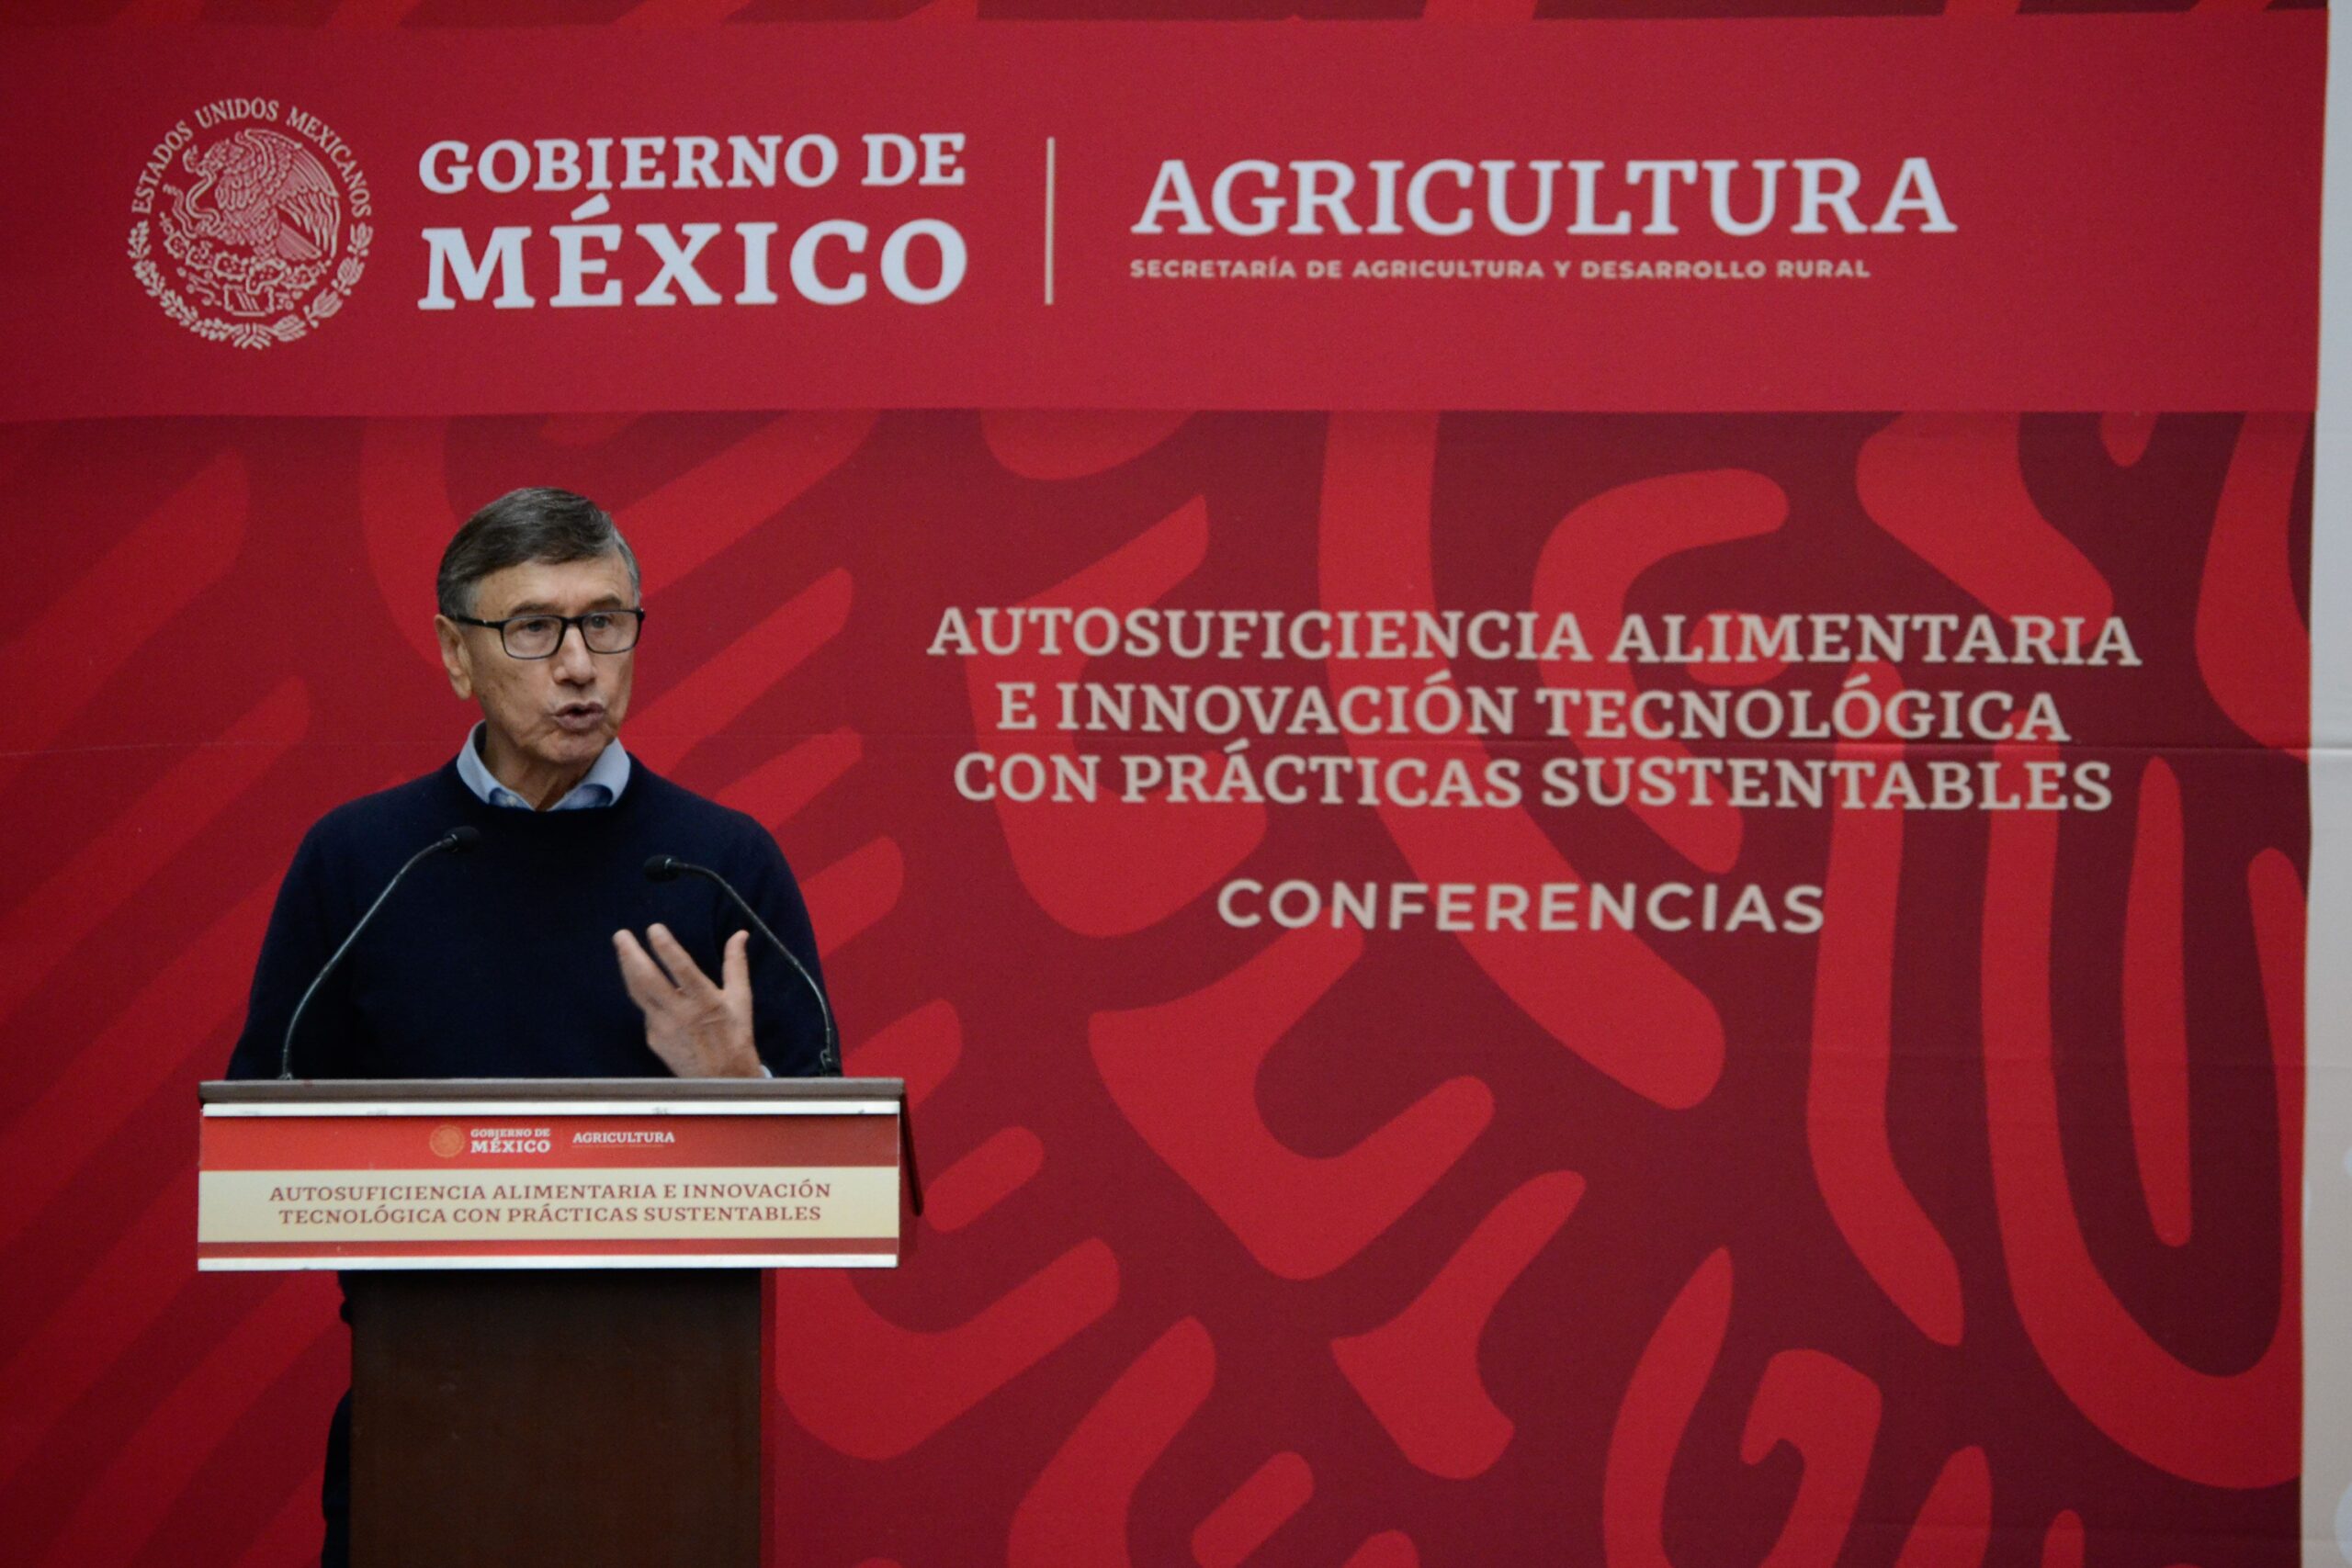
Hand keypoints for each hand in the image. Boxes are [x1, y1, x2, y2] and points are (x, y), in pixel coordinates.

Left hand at [612, 923, 764, 1077]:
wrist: (722, 1079)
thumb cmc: (735, 1036)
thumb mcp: (741, 999)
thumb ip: (736, 964)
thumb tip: (740, 934)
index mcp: (705, 1001)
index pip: (682, 969)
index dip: (666, 948)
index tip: (654, 929)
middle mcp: (681, 1013)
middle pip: (648, 980)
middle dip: (632, 955)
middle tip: (621, 935)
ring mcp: (663, 1027)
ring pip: (639, 993)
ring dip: (627, 969)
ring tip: (622, 949)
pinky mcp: (653, 1038)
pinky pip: (646, 1011)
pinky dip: (644, 994)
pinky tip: (643, 982)